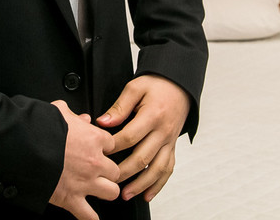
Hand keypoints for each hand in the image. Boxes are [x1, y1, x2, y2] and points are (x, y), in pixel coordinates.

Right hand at [49, 100, 120, 219]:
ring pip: (112, 192)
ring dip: (106, 191)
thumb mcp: (57, 111)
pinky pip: (89, 215)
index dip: (104, 147)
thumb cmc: (38, 128)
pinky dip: (92, 218)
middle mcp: (94, 162)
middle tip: (99, 170)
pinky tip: (92, 217)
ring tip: (99, 189)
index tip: (98, 149)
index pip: (112, 144)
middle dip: (107, 171)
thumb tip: (82, 118)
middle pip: (115, 170)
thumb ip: (73, 114)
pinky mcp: (72, 199)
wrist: (22, 147)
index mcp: (93, 138)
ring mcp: (85, 182)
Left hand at [95, 74, 189, 201]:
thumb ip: (119, 107)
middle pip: (143, 156)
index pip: (130, 136)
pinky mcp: (172, 147)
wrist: (178, 86)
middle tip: (109, 179)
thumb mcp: (135, 88)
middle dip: (125, 171)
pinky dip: (158, 184)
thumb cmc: (156, 85)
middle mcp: (163, 131)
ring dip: (142, 184)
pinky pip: (168, 169)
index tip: (101, 152)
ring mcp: (169, 141)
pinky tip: (147, 194)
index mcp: (153, 115)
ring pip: (157, 168)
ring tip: (127, 194)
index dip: (114, 146)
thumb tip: (103, 122)